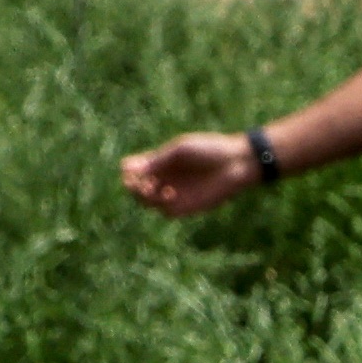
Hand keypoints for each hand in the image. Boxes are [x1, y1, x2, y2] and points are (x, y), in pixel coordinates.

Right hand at [120, 128, 259, 216]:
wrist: (236, 163)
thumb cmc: (209, 150)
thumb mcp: (179, 151)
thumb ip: (155, 161)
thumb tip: (125, 168)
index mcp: (163, 162)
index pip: (136, 170)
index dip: (128, 172)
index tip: (128, 170)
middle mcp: (166, 179)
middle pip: (138, 188)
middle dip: (134, 187)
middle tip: (138, 182)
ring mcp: (175, 194)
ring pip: (148, 203)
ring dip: (144, 197)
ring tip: (150, 187)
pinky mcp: (186, 207)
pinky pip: (165, 211)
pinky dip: (161, 204)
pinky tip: (169, 193)